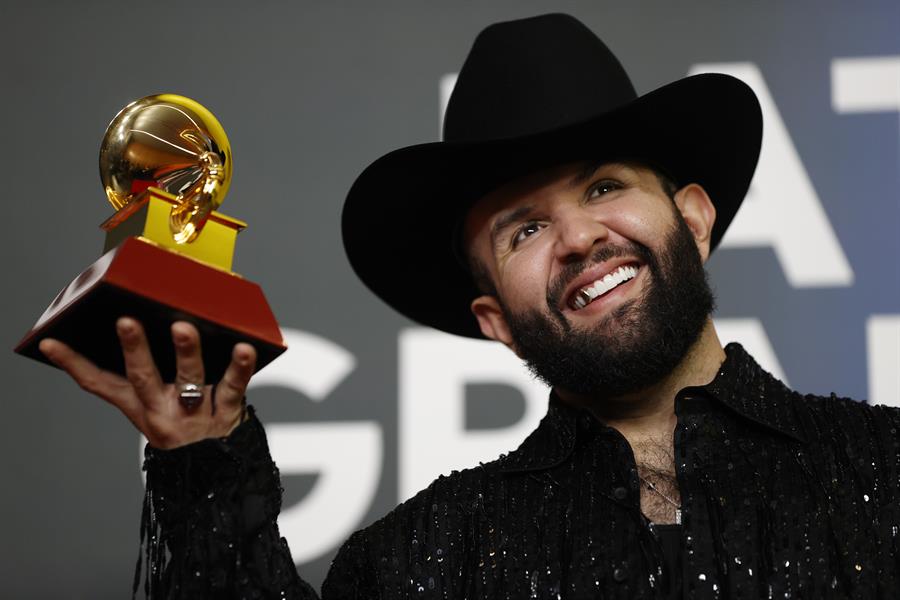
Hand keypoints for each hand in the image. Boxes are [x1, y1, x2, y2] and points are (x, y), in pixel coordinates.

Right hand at [39, 317, 256, 448]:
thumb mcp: (162, 411)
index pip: (101, 384)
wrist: (220, 480)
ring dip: (185, 352)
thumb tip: (152, 325)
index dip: (74, 365)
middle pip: (144, 377)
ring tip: (183, 328)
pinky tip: (244, 349)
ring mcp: (194, 414)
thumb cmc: (191, 432)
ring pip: (189, 379)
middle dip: (134, 349)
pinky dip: (239, 368)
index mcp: (141, 407)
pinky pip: (233, 388)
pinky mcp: (227, 415)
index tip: (52, 342)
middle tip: (126, 322)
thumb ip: (155, 376)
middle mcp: (163, 411)